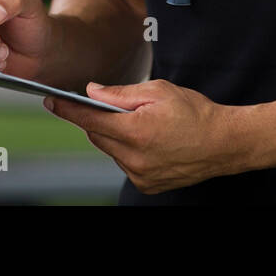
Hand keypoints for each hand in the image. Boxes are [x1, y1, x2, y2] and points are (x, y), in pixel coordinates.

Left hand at [43, 79, 239, 193]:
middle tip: (114, 106)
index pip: (89, 120)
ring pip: (111, 150)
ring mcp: (140, 174)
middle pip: (98, 136)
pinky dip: (128, 150)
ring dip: (116, 136)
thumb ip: (120, 93)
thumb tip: (92, 92)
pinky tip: (150, 140)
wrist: (224, 143)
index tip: (51, 101)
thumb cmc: (195, 112)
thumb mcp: (158, 91)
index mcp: (136, 131)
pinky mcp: (146, 184)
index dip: (68, 109)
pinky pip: (124, 163)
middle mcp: (134, 158)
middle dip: (99, 119)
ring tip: (141, 124)